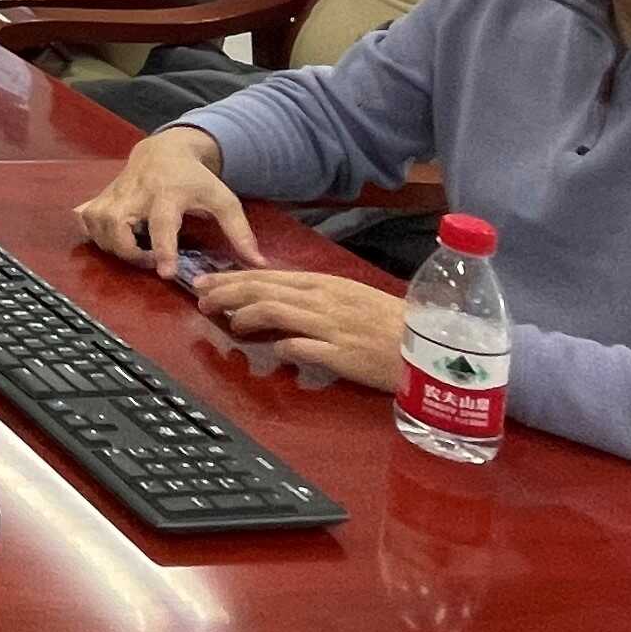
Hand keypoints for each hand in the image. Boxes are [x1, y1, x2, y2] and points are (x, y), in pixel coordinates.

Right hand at [70, 125, 261, 277]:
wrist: (165, 149)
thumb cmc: (196, 178)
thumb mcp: (223, 199)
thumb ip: (240, 232)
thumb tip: (258, 262)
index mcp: (168, 194)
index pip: (161, 224)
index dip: (162, 249)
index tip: (165, 273)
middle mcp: (137, 193)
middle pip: (116, 224)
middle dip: (127, 251)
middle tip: (147, 261)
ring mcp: (115, 193)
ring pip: (96, 222)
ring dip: (109, 244)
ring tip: (132, 251)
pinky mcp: (102, 195)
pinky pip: (85, 216)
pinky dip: (91, 231)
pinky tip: (108, 238)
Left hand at [189, 265, 407, 389]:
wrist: (429, 344)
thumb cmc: (391, 323)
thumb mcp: (350, 299)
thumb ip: (315, 299)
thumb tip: (280, 301)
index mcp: (325, 284)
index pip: (268, 277)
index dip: (232, 279)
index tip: (206, 283)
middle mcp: (323, 300)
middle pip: (263, 289)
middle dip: (226, 293)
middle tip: (201, 299)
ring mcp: (331, 326)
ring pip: (275, 311)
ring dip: (245, 316)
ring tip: (228, 323)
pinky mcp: (341, 354)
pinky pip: (302, 347)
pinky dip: (281, 347)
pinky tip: (270, 351)